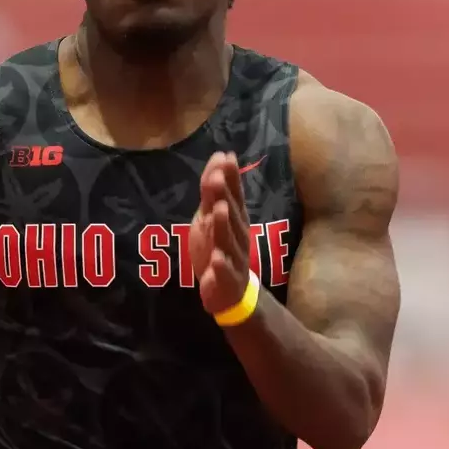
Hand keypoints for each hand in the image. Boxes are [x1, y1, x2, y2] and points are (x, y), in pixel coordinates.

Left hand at [191, 152, 251, 315]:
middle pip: (232, 215)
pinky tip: (217, 258)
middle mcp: (239, 236)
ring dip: (224, 226)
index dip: (231, 178)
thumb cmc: (220, 248)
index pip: (234, 195)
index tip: (226, 157)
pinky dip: (221, 266)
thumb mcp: (210, 217)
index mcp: (235, 220)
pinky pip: (225, 273)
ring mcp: (235, 259)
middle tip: (218, 178)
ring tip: (218, 211)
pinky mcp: (228, 280)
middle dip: (226, 196)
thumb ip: (213, 190)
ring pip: (229, 241)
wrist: (228, 292)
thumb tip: (219, 156)